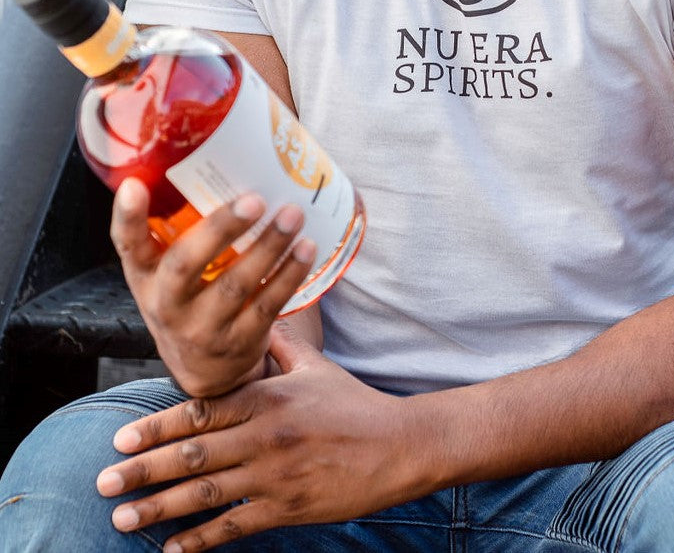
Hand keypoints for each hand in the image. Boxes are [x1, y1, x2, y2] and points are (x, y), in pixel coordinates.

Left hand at [96, 330, 428, 548]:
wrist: (398, 445)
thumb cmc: (354, 403)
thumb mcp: (315, 367)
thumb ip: (280, 345)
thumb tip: (257, 316)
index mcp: (266, 399)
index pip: (201, 412)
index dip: (156, 425)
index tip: (120, 438)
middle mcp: (264, 436)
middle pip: (192, 454)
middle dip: (143, 470)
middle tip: (102, 482)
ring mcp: (275, 476)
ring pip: (206, 492)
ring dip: (159, 507)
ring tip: (121, 518)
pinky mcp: (289, 508)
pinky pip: (236, 527)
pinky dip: (200, 541)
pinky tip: (172, 550)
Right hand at [111, 177, 316, 396]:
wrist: (205, 372)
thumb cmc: (189, 298)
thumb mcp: (167, 271)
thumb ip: (181, 228)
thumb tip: (224, 156)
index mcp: (145, 275)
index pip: (128, 245)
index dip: (127, 217)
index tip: (134, 186)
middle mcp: (166, 303)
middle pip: (185, 265)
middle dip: (220, 230)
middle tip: (254, 199)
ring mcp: (202, 328)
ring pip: (234, 286)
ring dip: (268, 247)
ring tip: (293, 215)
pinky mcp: (239, 342)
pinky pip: (266, 305)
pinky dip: (288, 275)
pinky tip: (305, 248)